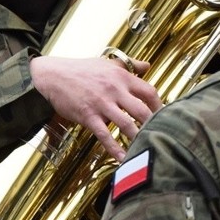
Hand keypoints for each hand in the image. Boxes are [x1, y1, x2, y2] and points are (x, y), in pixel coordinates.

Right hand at [29, 55, 161, 160]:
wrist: (54, 75)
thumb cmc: (82, 69)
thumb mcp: (108, 62)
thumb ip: (130, 64)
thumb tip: (147, 66)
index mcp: (121, 76)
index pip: (149, 91)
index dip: (159, 105)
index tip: (165, 115)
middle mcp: (114, 90)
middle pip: (142, 110)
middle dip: (153, 124)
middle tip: (161, 135)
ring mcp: (102, 104)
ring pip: (126, 124)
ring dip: (138, 138)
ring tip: (147, 148)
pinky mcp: (88, 116)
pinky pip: (105, 135)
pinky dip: (115, 148)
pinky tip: (123, 157)